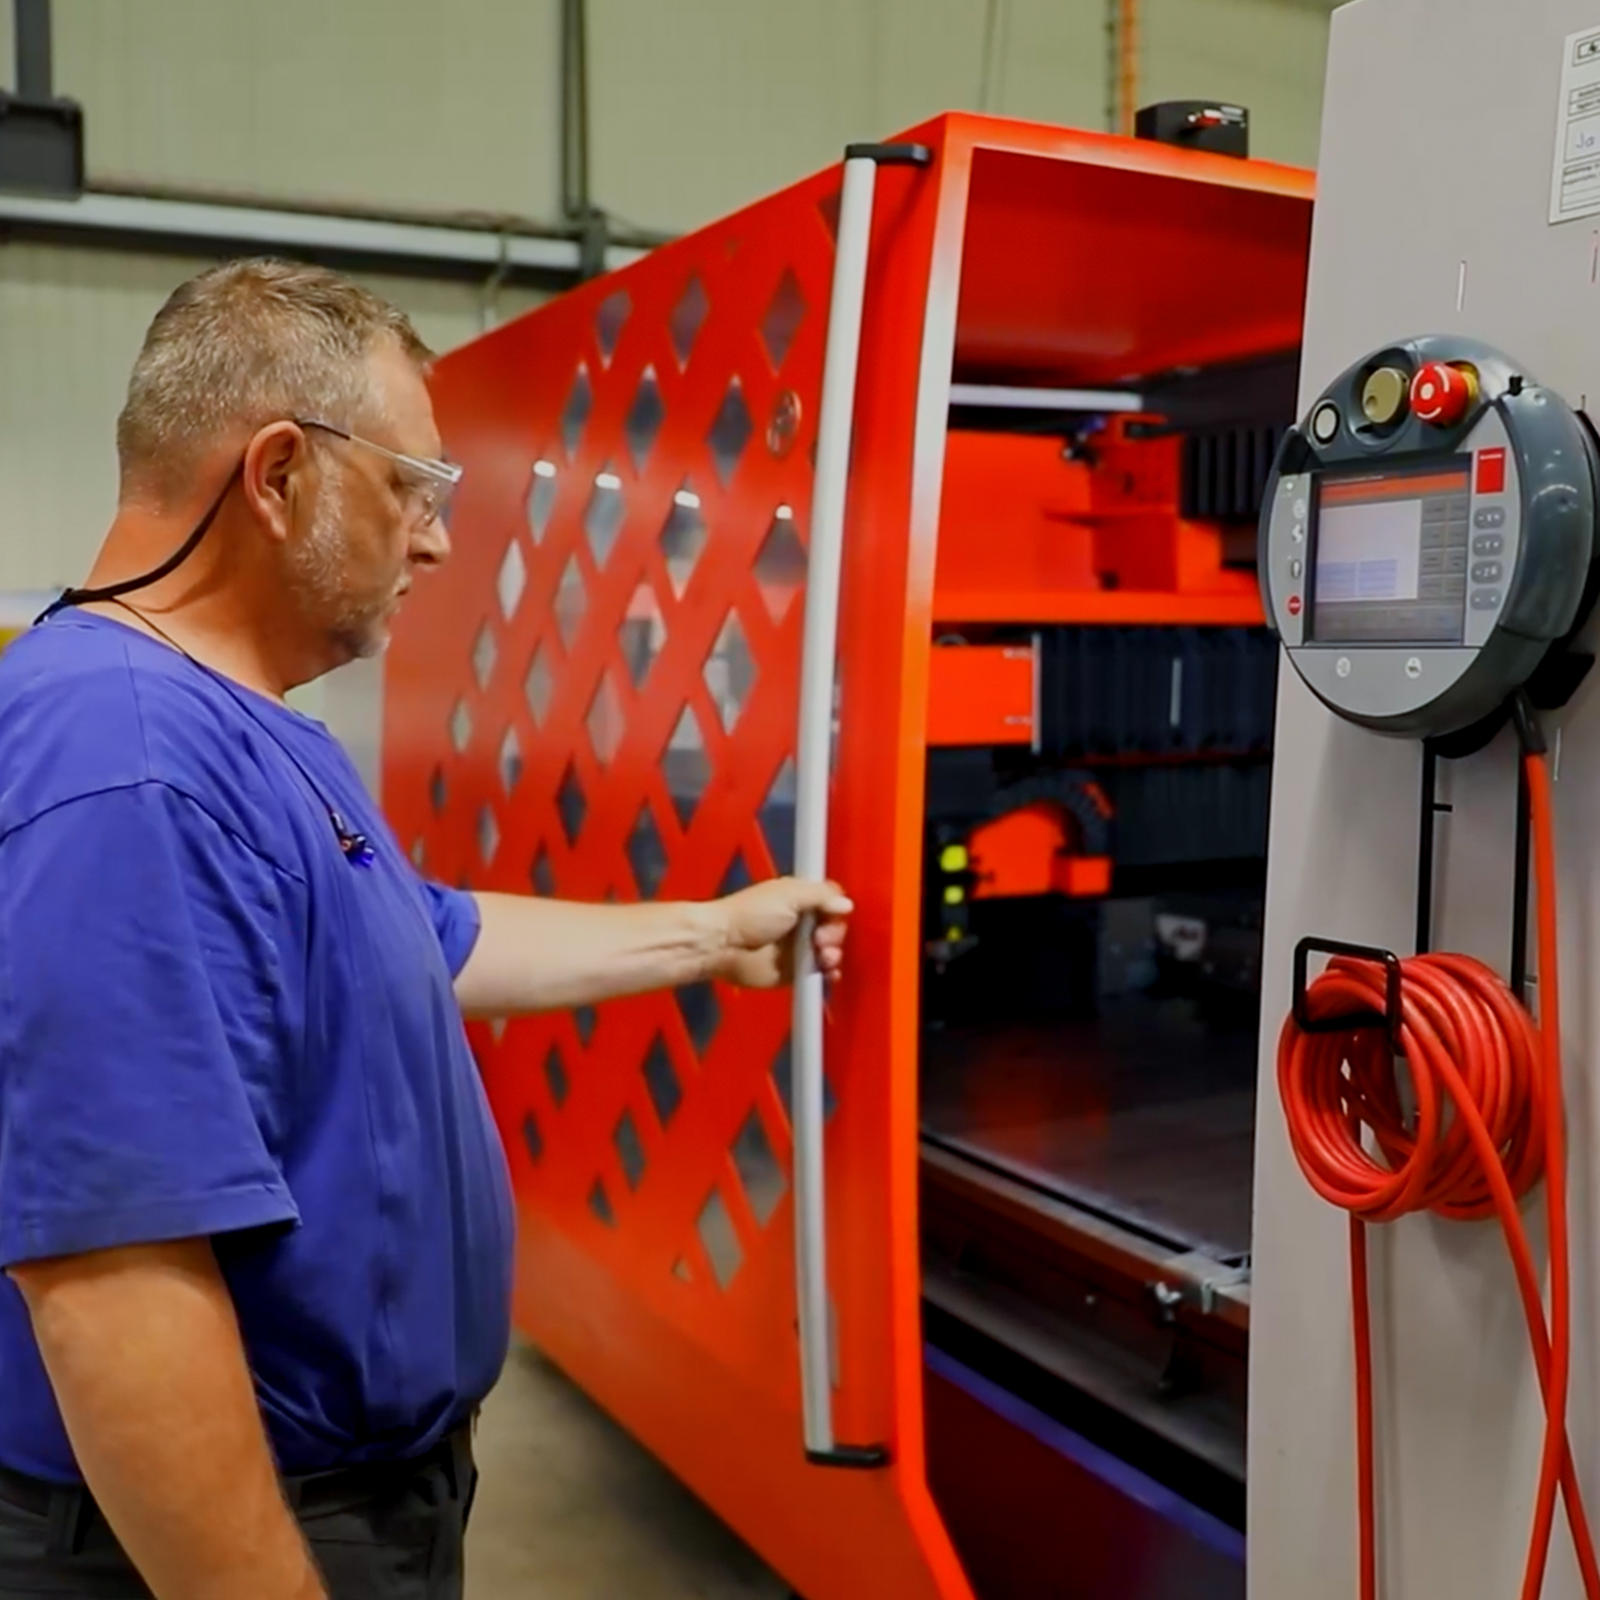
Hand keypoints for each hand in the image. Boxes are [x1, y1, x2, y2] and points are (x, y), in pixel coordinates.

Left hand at [712, 878, 853, 989]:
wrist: (724, 945)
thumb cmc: (752, 913)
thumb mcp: (789, 894)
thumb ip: (821, 896)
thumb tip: (848, 904)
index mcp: (800, 898)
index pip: (832, 901)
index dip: (838, 908)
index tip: (833, 915)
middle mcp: (802, 922)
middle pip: (835, 927)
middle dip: (834, 933)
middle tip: (819, 940)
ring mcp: (800, 948)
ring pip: (831, 951)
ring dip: (834, 954)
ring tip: (822, 957)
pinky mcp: (795, 972)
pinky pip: (821, 974)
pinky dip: (829, 974)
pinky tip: (828, 974)